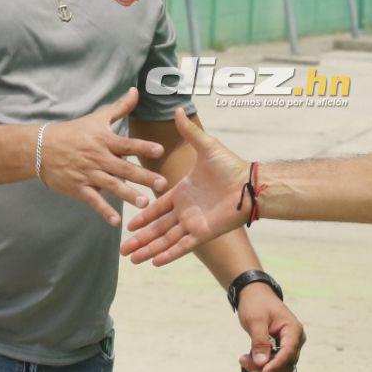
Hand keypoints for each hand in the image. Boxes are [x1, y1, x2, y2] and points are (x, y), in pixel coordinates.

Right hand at [41, 88, 167, 225]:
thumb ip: (120, 107)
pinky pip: (94, 201)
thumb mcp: (97, 118)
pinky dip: (104, 211)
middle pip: (124, 168)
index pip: (127, 144)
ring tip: (144, 203)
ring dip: (128, 195)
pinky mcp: (78, 188)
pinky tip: (117, 221)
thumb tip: (136, 91)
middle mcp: (98, 158)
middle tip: (162, 184)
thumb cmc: (74, 132)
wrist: (41, 147)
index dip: (143, 147)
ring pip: (111, 186)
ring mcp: (88, 174)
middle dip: (143, 177)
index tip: (159, 150)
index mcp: (104, 141)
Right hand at [120, 108, 249, 264]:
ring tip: (132, 259)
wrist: (249, 183)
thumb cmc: (231, 166)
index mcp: (183, 193)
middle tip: (122, 250)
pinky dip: (169, 254)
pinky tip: (154, 262)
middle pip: (157, 228)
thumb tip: (177, 109)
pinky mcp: (204, 233)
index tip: (127, 224)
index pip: (157, 207)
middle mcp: (186, 211)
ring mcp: (194, 223)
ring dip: (149, 249)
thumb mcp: (206, 147)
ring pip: (166, 240)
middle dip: (140, 239)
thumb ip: (189, 132)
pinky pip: (183, 246)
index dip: (142, 216)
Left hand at [236, 283, 305, 371]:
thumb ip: (260, 341)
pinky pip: (273, 363)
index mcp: (293, 330)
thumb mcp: (256, 320)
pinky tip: (247, 359)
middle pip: (285, 364)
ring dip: (261, 368)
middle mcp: (295, 340)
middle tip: (243, 363)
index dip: (276, 365)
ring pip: (279, 367)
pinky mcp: (280, 349)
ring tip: (243, 360)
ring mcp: (288, 345)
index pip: (288, 352)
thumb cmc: (257, 303)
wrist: (254, 294)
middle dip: (265, 368)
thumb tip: (262, 363)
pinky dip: (261, 365)